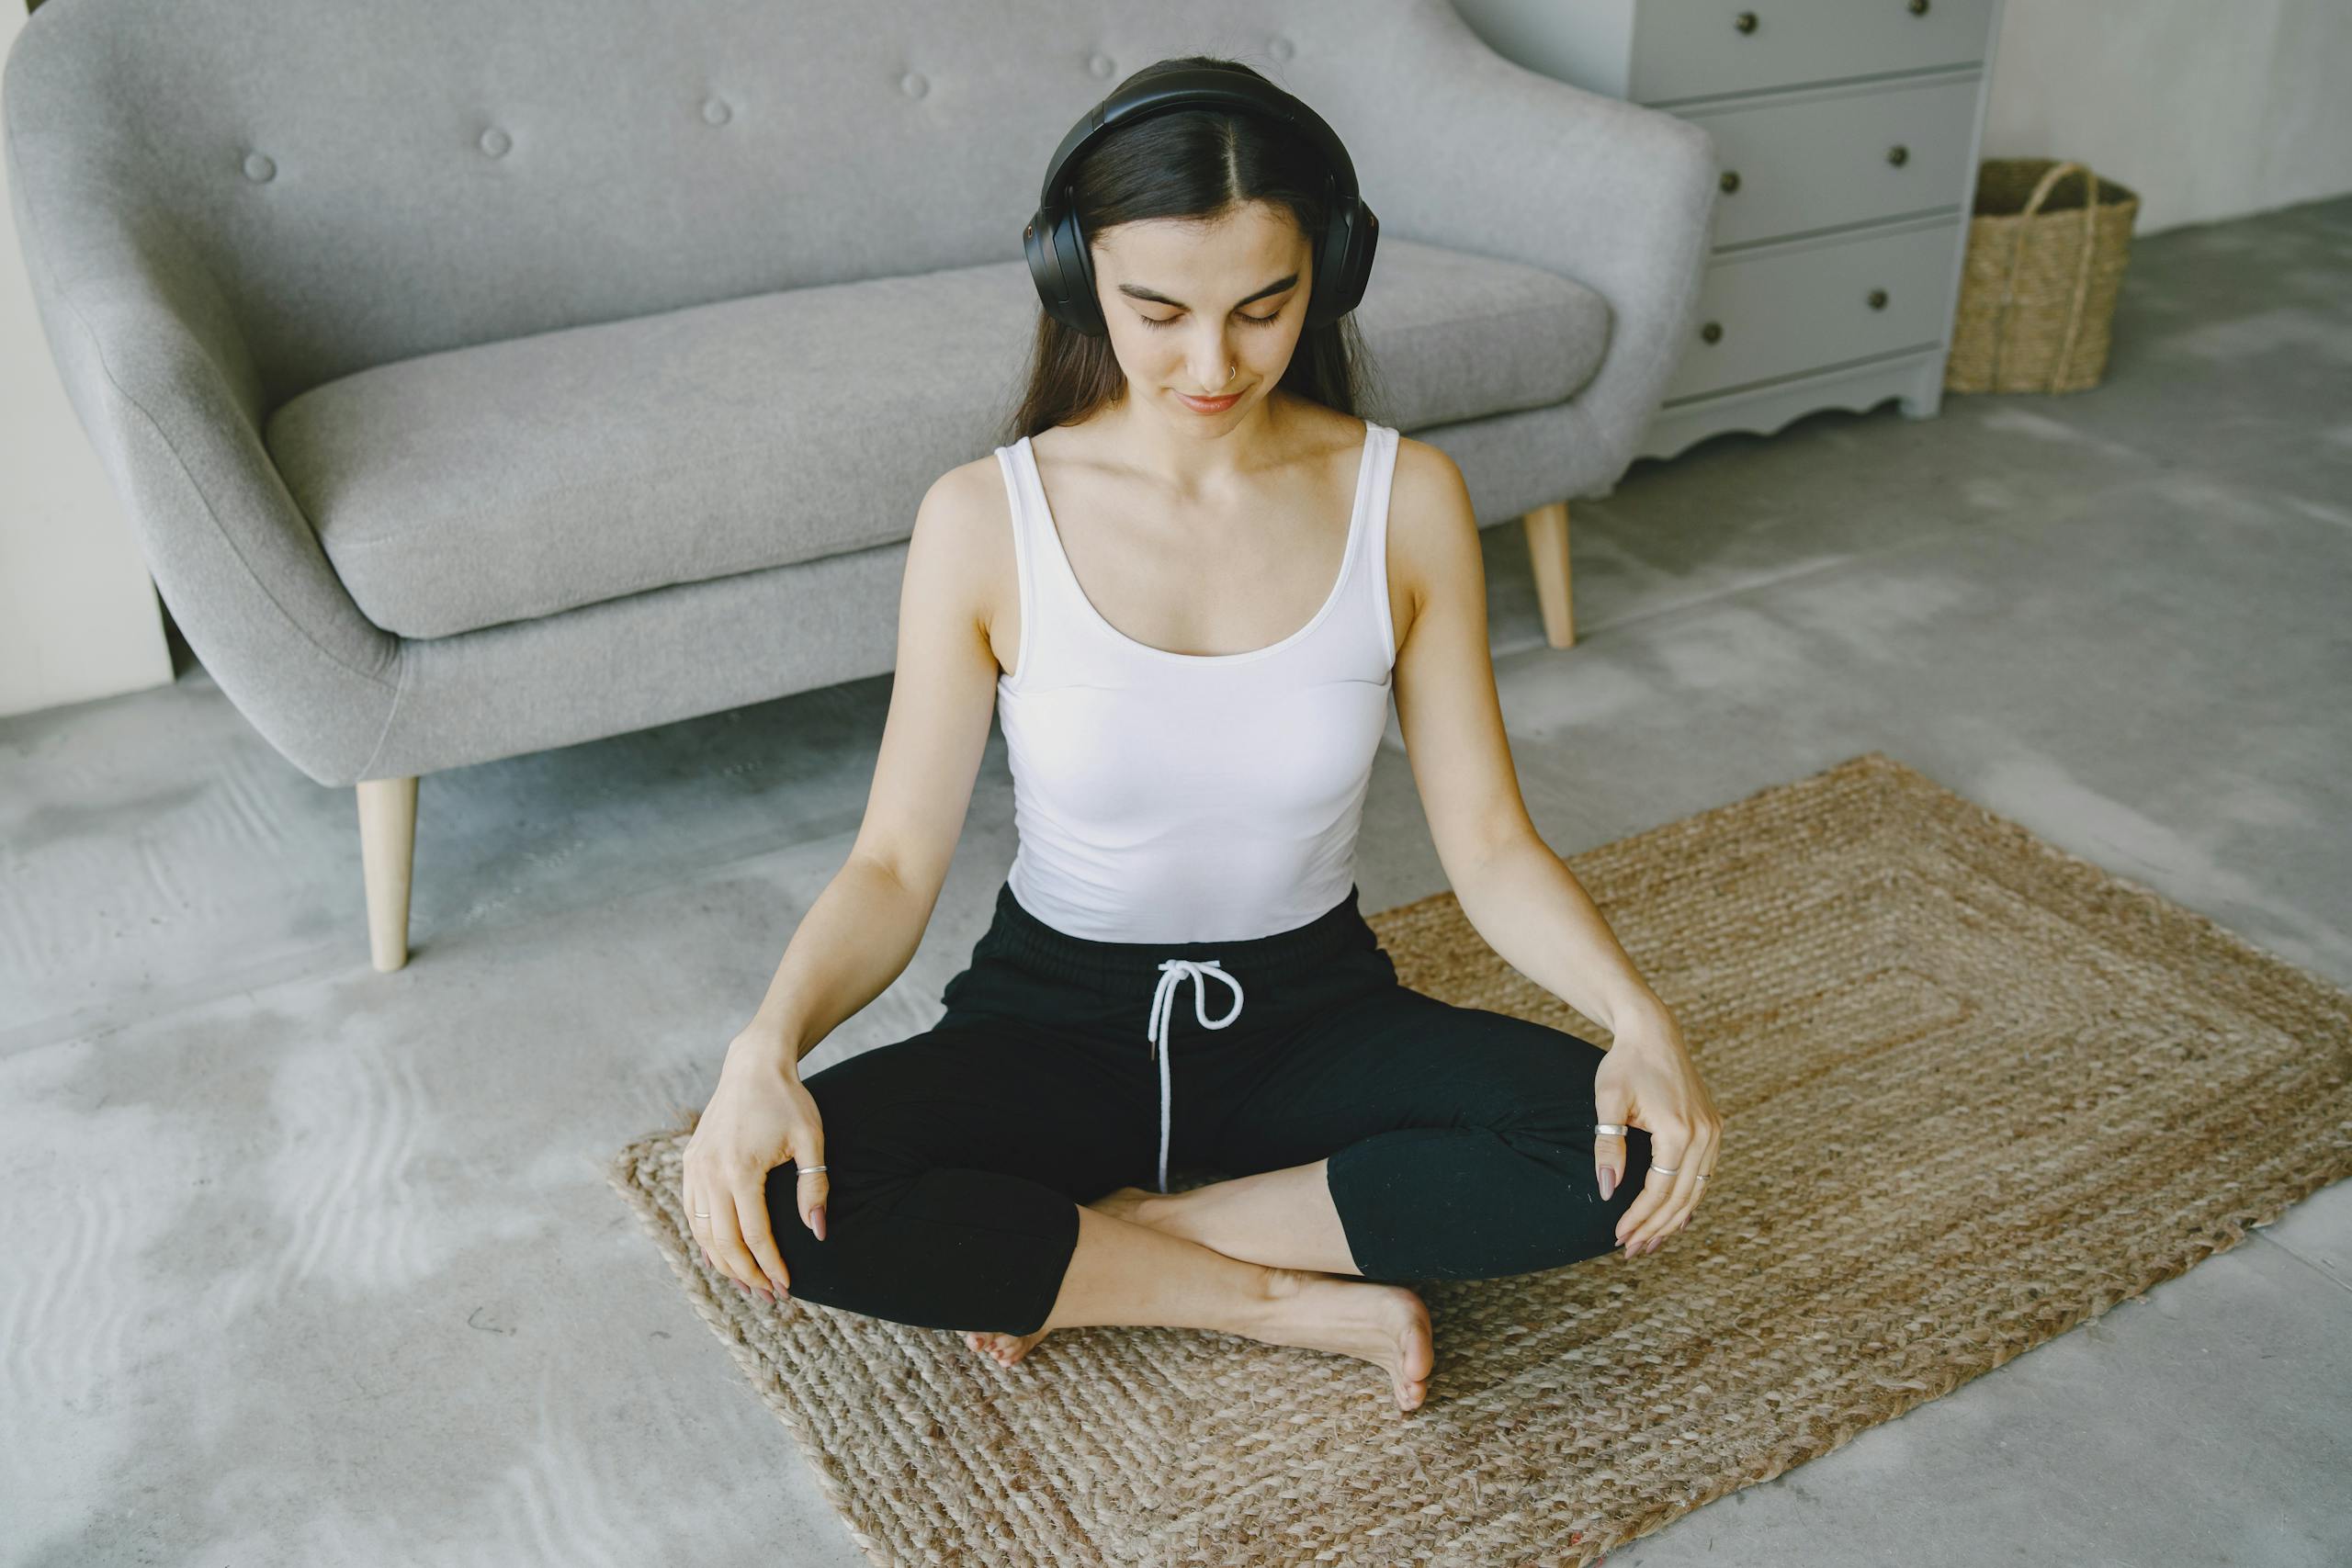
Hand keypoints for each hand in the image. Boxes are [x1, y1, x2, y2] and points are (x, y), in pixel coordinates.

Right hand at [680, 1038, 831, 1301]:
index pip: (754, 1235)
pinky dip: (704, 1239)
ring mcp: (694, 1168)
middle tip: (768, 1295)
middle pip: (723, 1242)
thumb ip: (815, 1188)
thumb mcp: (811, 1141)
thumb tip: (818, 1232)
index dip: (770, 1265)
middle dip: (747, 1274)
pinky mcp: (689, 1162)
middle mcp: (710, 1173)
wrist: (752, 1066)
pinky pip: (692, 1213)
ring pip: (702, 1232)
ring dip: (723, 1263)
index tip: (786, 1287)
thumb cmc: (788, 1101)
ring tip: (747, 1283)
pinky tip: (721, 1255)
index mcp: (740, 1170)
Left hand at [1590, 1002, 1720, 1257]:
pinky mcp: (1713, 1127)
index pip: (1659, 1190)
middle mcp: (1704, 1135)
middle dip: (1656, 1227)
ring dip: (1674, 1219)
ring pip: (1697, 1190)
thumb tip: (1607, 1191)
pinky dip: (1688, 1198)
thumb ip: (1608, 1148)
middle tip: (1632, 1250)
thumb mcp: (1608, 1104)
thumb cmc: (1624, 1064)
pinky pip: (1704, 1173)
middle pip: (1682, 1198)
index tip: (1618, 1236)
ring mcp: (1713, 1131)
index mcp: (1678, 1131)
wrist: (1653, 1032)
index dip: (1639, 1217)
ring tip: (1650, 1241)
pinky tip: (1674, 1216)